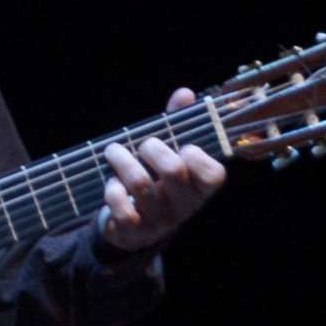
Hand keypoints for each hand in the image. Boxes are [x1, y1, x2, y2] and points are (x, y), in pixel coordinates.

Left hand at [103, 88, 227, 256]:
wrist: (134, 229)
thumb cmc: (156, 182)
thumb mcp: (169, 155)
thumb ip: (177, 125)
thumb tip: (185, 94)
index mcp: (199, 188)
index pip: (214, 175)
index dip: (198, 156)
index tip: (183, 147)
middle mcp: (184, 206)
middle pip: (173, 170)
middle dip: (151, 147)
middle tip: (142, 145)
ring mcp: (159, 221)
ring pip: (141, 184)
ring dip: (121, 160)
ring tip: (113, 151)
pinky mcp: (134, 232)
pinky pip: (122, 208)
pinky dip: (112, 191)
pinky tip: (112, 184)